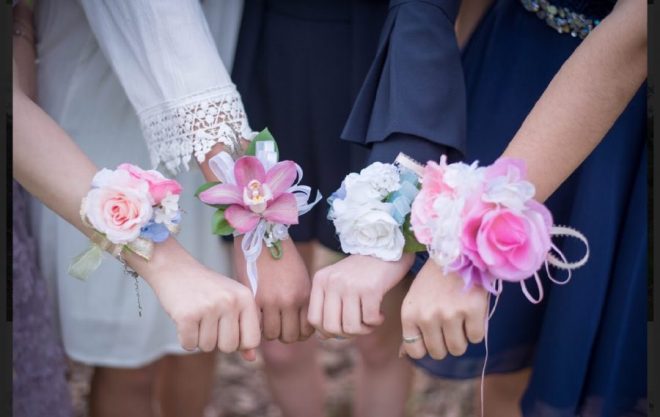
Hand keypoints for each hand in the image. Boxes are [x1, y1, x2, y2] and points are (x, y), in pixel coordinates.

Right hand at [144, 251, 260, 360]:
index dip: (239, 343)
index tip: (228, 330)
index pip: (252, 340)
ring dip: (199, 338)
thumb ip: (244, 328)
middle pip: (229, 347)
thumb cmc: (208, 289)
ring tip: (197, 316)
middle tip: (208, 321)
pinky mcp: (187, 315)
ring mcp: (209, 307)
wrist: (176, 269)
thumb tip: (252, 358)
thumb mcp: (232, 302)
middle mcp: (230, 301)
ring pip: (207, 347)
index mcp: (246, 298)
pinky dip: (184, 338)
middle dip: (217, 341)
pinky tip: (185, 319)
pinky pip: (189, 345)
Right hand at [233, 237, 314, 342]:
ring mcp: (272, 301)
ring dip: (269, 332)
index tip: (291, 327)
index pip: (306, 330)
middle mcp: (290, 300)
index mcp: (304, 295)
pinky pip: (257, 326)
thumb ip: (299, 302)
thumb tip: (297, 327)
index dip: (299, 333)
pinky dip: (257, 326)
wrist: (263, 235)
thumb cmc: (282, 257)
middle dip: (284, 335)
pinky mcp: (253, 299)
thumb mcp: (299, 278)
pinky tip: (256, 316)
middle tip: (277, 326)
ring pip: (273, 335)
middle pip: (291, 336)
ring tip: (266, 322)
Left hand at [308, 253, 414, 337]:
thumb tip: (323, 338)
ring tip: (371, 320)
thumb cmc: (362, 272)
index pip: (314, 319)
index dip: (327, 331)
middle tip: (359, 326)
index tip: (342, 328)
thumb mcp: (338, 283)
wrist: (386, 249)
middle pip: (331, 327)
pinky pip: (369, 320)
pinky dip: (376, 322)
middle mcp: (332, 282)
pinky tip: (380, 314)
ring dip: (364, 330)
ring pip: (350, 327)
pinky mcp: (370, 289)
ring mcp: (351, 285)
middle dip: (347, 334)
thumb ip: (328, 306)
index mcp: (320, 280)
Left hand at [400, 259, 487, 359]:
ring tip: (461, 319)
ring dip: (462, 338)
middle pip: (438, 353)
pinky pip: (476, 337)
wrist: (457, 252)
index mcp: (409, 314)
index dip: (427, 346)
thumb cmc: (434, 278)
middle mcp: (427, 317)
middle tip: (450, 325)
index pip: (415, 351)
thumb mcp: (414, 299)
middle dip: (446, 343)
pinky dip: (477, 329)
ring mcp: (450, 314)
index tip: (433, 335)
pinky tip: (472, 312)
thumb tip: (403, 355)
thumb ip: (411, 326)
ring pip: (458, 348)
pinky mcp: (472, 311)